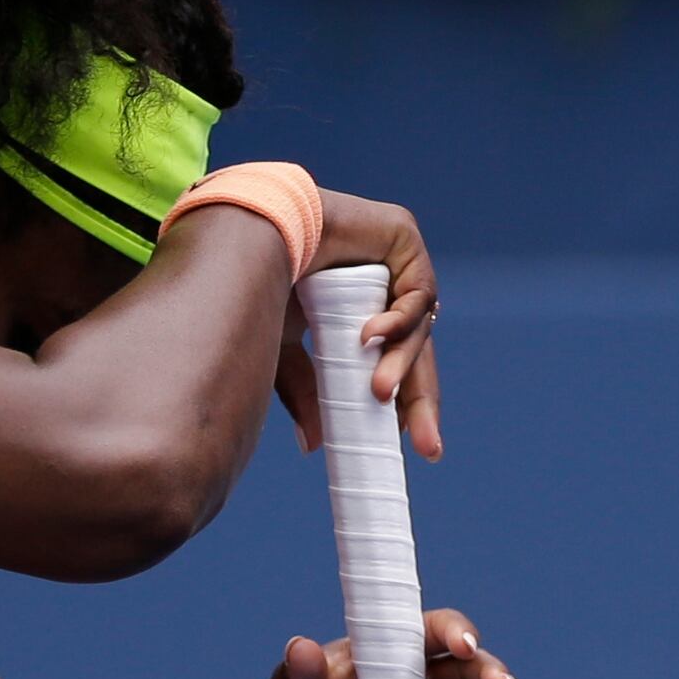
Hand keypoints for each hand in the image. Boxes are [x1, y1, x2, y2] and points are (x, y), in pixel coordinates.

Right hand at [271, 188, 441, 464]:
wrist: (251, 230)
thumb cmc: (260, 281)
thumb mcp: (286, 350)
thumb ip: (307, 392)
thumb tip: (316, 445)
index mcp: (360, 316)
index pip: (393, 365)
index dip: (405, 405)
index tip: (407, 446)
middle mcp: (384, 290)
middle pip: (417, 353)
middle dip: (422, 402)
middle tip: (427, 448)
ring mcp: (397, 263)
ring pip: (417, 329)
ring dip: (400, 366)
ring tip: (377, 393)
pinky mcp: (404, 239)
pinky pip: (415, 293)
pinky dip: (397, 320)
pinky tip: (369, 336)